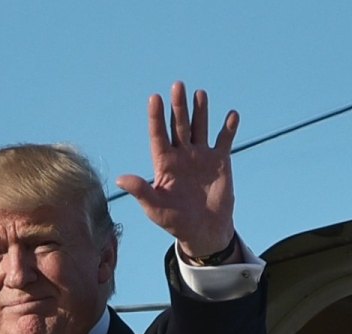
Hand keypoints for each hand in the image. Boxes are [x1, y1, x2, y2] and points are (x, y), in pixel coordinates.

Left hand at [115, 82, 238, 259]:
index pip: (158, 136)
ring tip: (199, 93)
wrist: (202, 230)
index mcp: (164, 164)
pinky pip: (224, 140)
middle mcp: (181, 155)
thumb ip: (141, 191)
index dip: (156, 117)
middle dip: (178, 106)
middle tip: (177, 85)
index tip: (154, 98)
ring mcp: (201, 156)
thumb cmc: (174, 221)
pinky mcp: (220, 161)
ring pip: (199, 128)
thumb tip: (120, 179)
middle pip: (178, 126)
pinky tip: (231, 115)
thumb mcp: (155, 208)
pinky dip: (229, 128)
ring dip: (200, 111)